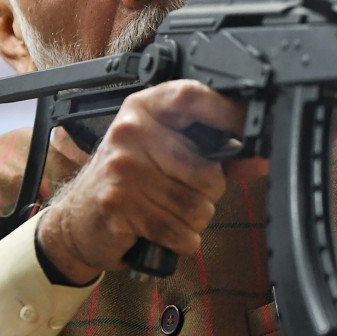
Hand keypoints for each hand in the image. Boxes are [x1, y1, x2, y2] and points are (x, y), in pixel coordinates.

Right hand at [37, 80, 246, 283]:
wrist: (77, 219)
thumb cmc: (128, 182)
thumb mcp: (165, 154)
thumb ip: (214, 154)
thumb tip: (259, 157)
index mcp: (146, 109)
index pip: (192, 96)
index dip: (227, 113)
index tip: (247, 131)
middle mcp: (132, 132)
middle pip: (208, 170)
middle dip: (209, 193)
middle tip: (184, 193)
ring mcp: (123, 167)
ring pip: (198, 206)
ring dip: (194, 220)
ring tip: (170, 212)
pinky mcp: (118, 205)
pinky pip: (179, 231)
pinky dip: (181, 239)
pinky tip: (163, 231)